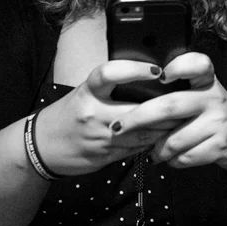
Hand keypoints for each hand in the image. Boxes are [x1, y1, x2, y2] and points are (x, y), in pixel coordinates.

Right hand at [35, 60, 180, 175]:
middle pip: (136, 110)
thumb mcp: (84, 92)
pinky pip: (136, 149)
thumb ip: (111, 86)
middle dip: (163, 109)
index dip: (135, 70)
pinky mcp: (106, 156)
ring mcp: (100, 137)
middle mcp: (93, 113)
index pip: (110, 73)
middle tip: (184, 101)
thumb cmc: (70, 112)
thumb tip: (149, 76)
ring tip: (183, 118)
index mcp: (87, 91)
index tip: (157, 70)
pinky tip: (166, 136)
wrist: (43, 146)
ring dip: (164, 127)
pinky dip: (153, 141)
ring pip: (141, 133)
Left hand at [112, 52, 226, 170]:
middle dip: (138, 117)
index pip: (197, 64)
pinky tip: (173, 157)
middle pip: (170, 106)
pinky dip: (172, 161)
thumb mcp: (202, 93)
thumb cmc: (212, 114)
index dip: (179, 67)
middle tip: (117, 127)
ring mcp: (219, 123)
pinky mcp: (221, 146)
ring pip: (173, 139)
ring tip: (153, 151)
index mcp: (208, 80)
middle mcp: (215, 98)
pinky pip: (184, 157)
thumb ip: (178, 89)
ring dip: (156, 149)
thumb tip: (134, 94)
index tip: (160, 75)